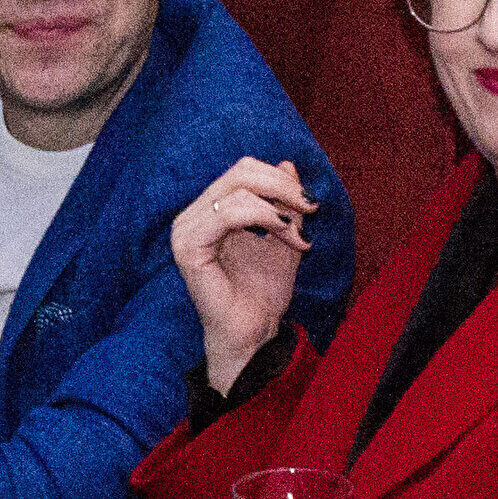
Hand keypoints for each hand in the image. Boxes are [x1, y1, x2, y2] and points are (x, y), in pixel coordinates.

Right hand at [169, 158, 315, 390]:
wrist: (254, 334)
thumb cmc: (264, 292)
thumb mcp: (284, 237)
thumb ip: (284, 202)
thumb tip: (287, 164)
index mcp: (211, 210)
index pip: (244, 171)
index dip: (281, 179)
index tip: (311, 205)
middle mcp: (193, 215)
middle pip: (241, 171)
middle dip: (284, 187)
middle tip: (311, 208)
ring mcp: (186, 229)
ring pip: (238, 188)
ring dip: (280, 208)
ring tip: (301, 235)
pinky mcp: (188, 247)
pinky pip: (229, 213)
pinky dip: (266, 217)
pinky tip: (287, 235)